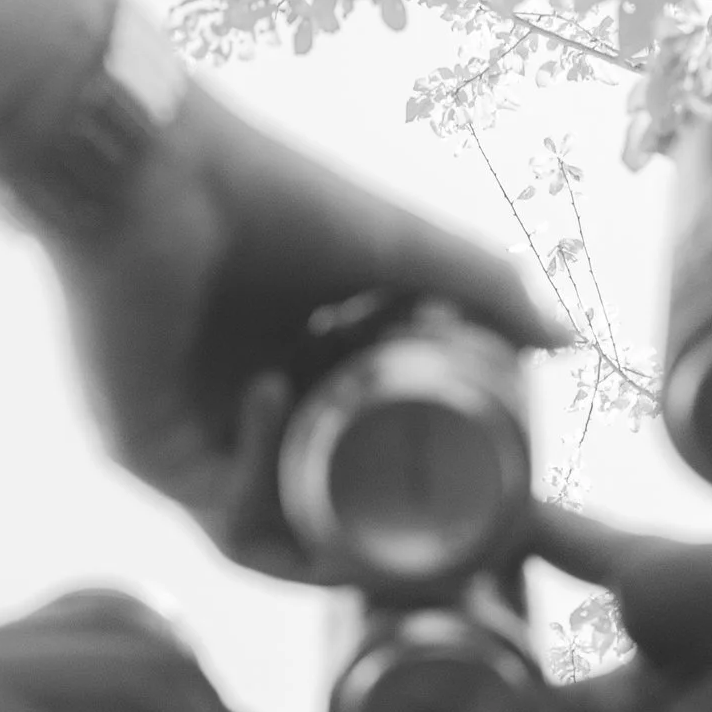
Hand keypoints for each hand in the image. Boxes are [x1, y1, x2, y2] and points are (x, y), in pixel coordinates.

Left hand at [28, 77, 561, 572]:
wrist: (149, 162)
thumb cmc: (265, 191)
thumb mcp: (400, 250)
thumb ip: (485, 289)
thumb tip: (568, 343)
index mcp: (299, 383)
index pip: (361, 473)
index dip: (418, 505)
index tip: (481, 514)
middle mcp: (244, 427)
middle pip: (324, 523)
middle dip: (386, 549)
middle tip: (447, 545)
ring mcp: (193, 447)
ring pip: (274, 540)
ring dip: (333, 546)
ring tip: (387, 527)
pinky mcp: (143, 453)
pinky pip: (220, 510)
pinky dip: (262, 479)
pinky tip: (284, 398)